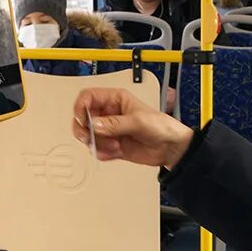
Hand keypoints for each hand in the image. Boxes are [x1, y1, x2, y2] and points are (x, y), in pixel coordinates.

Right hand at [73, 88, 193, 168]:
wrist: (170, 147)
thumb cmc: (161, 126)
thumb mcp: (138, 121)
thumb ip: (114, 123)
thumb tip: (94, 125)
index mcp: (115, 100)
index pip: (88, 97)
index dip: (81, 107)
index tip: (83, 120)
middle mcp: (109, 114)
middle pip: (83, 118)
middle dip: (84, 129)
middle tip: (91, 137)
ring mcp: (109, 130)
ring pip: (88, 136)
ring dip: (97, 143)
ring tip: (113, 146)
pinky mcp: (111, 145)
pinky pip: (97, 149)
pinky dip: (103, 153)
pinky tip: (116, 152)